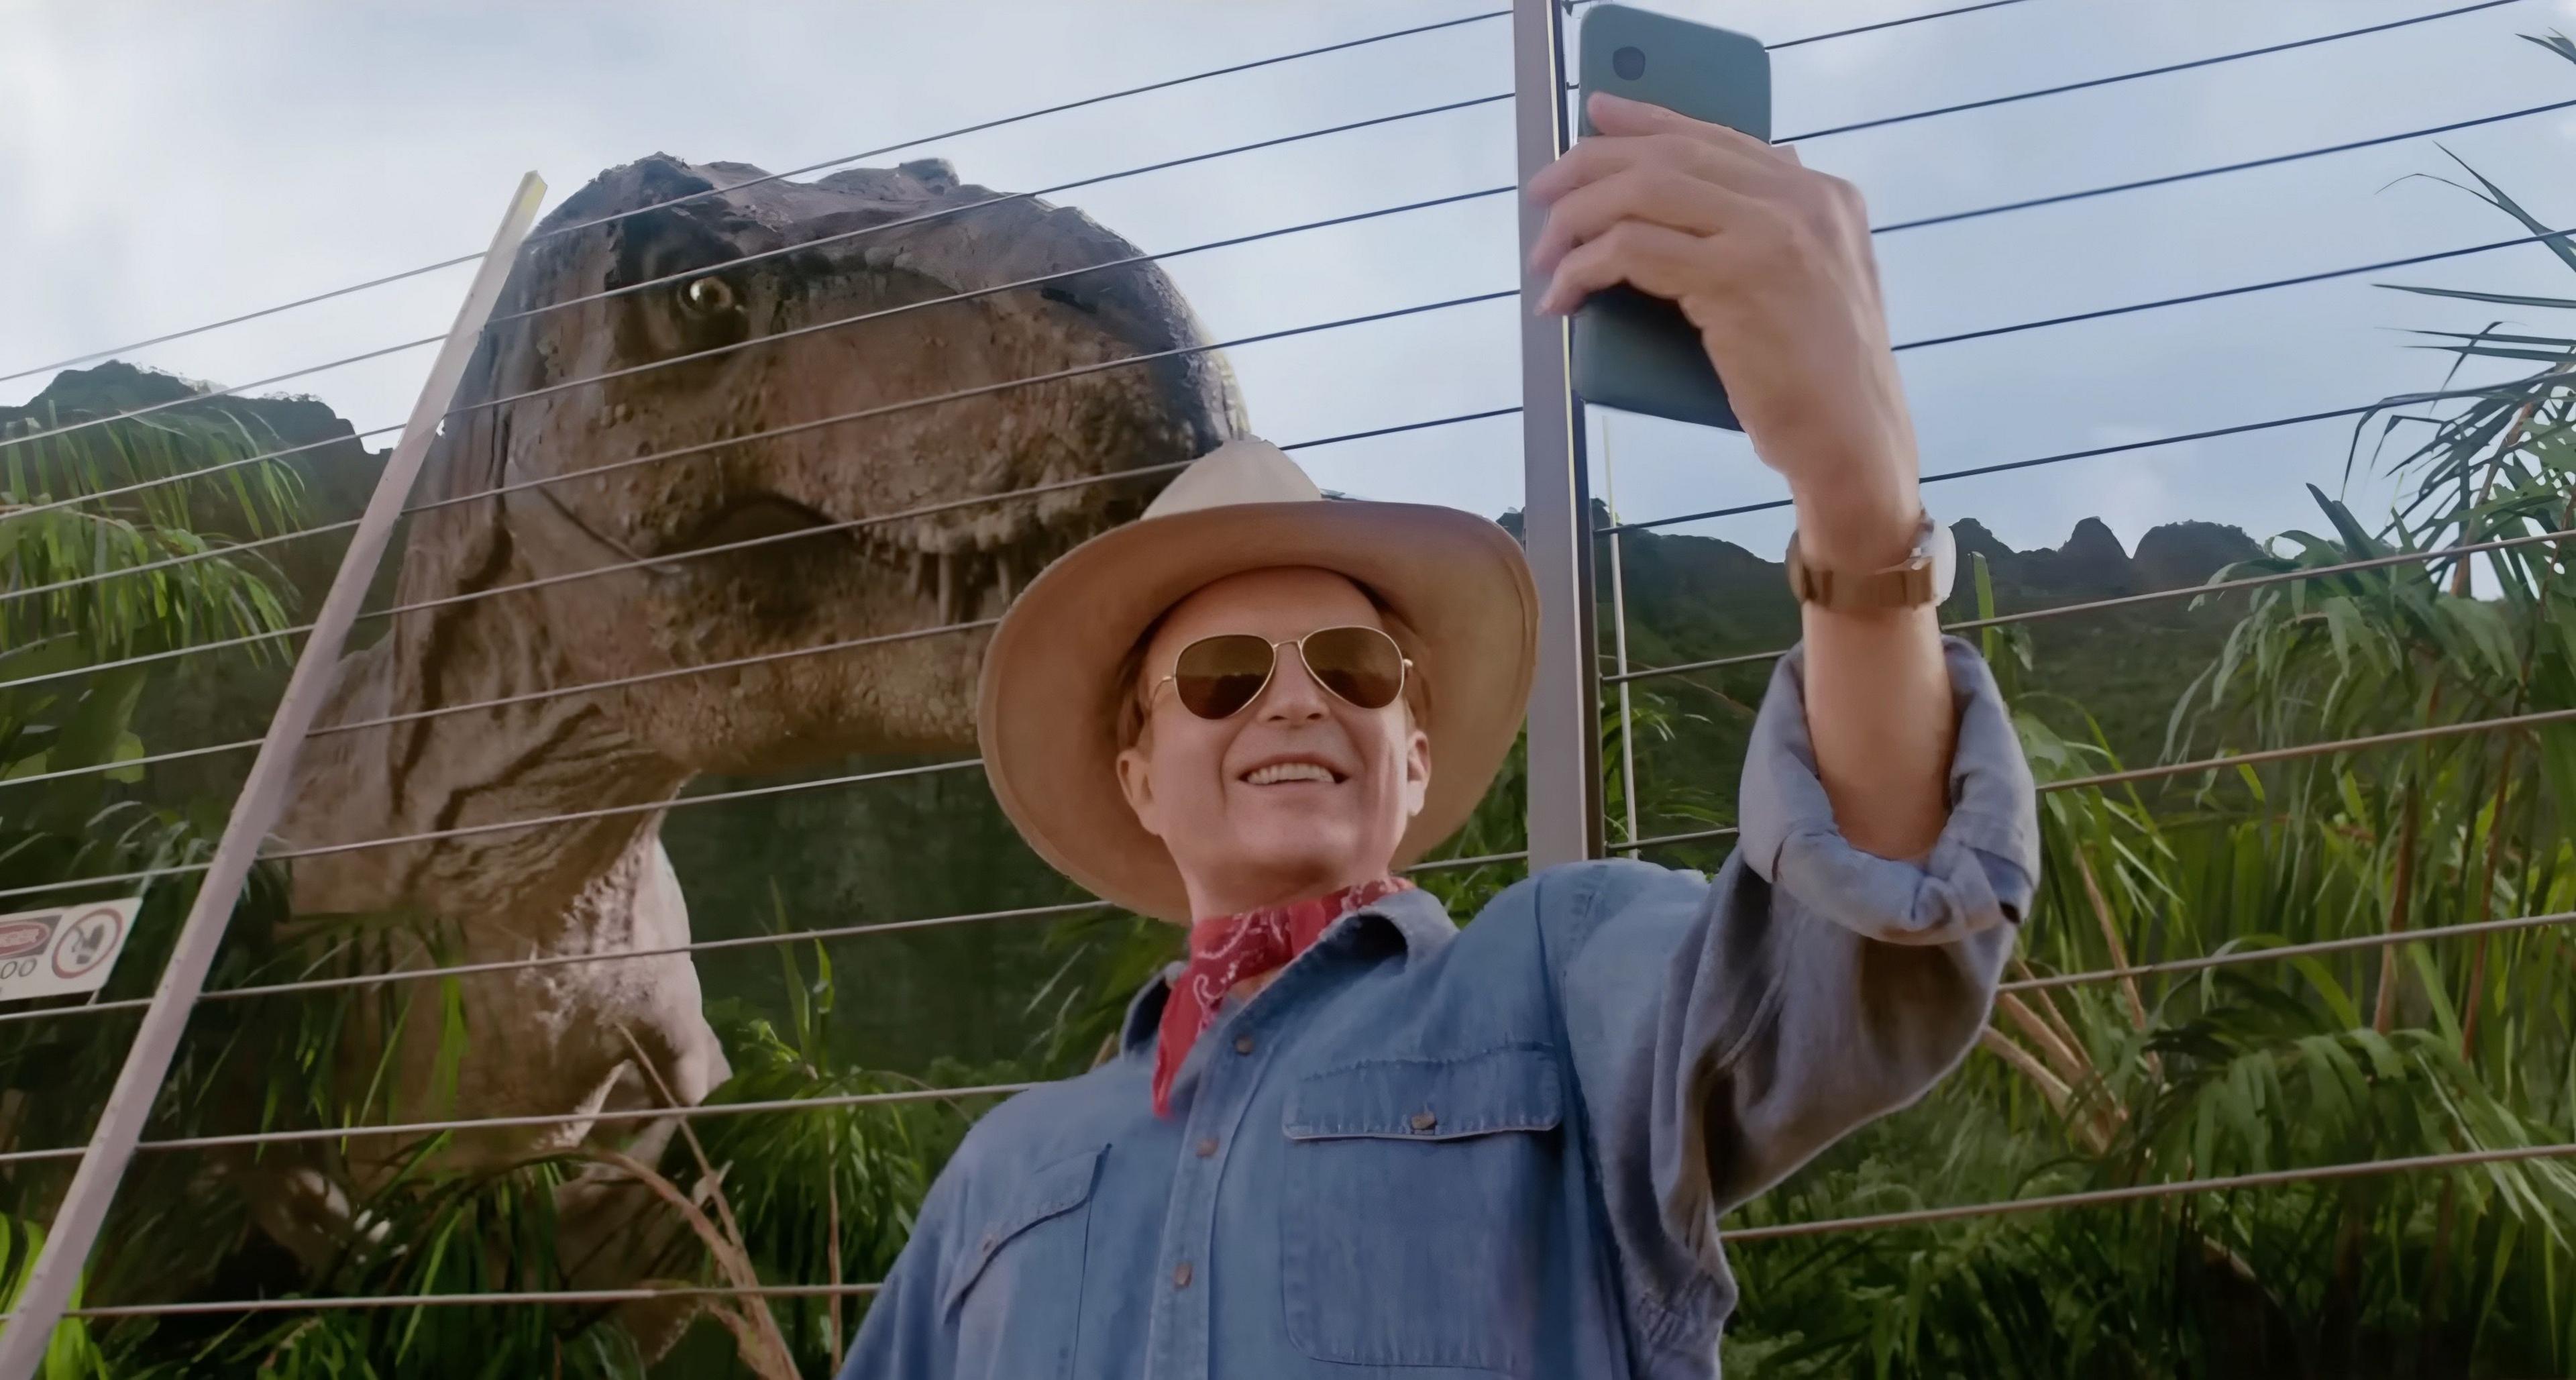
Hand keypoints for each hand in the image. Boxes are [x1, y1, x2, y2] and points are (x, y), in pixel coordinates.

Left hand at [1528, 92, 1920, 565]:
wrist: (1853, 441)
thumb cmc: (1821, 381)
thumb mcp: (1816, 283)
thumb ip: (1780, 231)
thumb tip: (1712, 194)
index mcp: (1821, 193)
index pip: (1715, 135)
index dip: (1646, 120)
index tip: (1594, 115)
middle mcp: (1801, 199)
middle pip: (1671, 153)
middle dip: (1592, 165)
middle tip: (1543, 192)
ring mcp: (1771, 234)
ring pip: (1643, 191)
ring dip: (1577, 218)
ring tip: (1544, 256)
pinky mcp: (1736, 279)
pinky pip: (1633, 249)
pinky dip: (1583, 266)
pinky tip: (1563, 294)